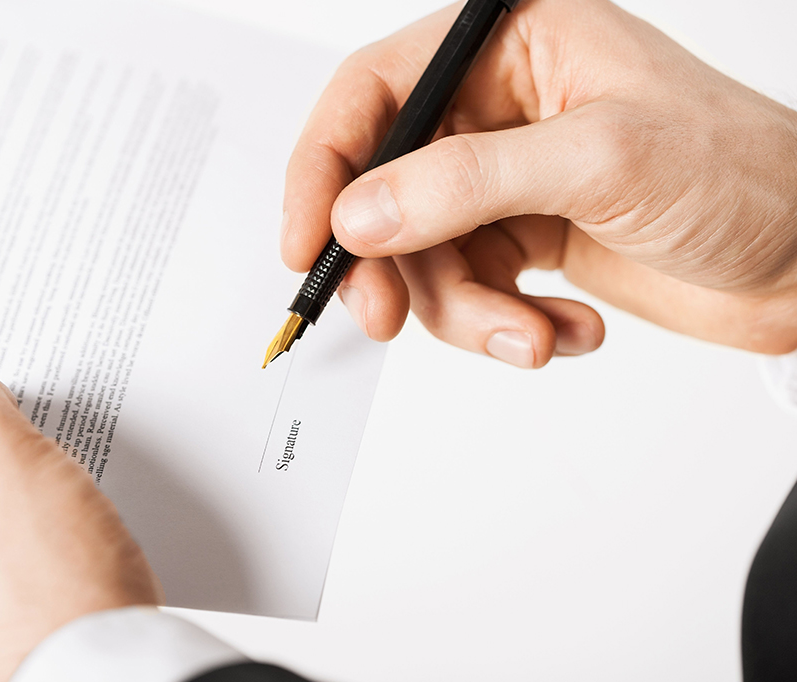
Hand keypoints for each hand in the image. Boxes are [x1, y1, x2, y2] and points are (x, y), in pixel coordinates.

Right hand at [282, 0, 796, 367]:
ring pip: (423, 256)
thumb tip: (360, 213)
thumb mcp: (600, 161)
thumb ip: (467, 183)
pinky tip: (564, 327)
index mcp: (510, 47)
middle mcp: (497, 108)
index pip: (375, 93)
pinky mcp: (521, 237)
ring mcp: (506, 179)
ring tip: (531, 334)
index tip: (308, 242)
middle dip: (393, 264)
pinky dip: (506, 324)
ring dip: (468, 312)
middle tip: (391, 315)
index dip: (325, 167)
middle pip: (385, 187)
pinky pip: (467, 291)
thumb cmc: (744, 175)